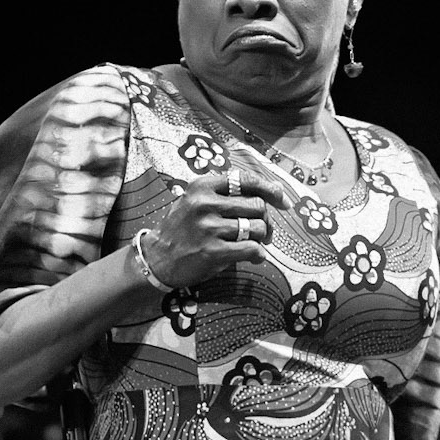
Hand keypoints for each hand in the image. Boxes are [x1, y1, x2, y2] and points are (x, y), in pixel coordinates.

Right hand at [139, 170, 286, 288]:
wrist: (157, 259)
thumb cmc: (182, 229)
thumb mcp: (195, 201)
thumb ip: (225, 195)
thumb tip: (270, 195)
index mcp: (202, 186)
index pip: (245, 179)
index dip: (270, 189)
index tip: (282, 200)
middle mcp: (205, 203)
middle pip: (257, 206)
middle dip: (266, 220)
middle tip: (264, 232)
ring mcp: (209, 227)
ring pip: (258, 228)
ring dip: (262, 238)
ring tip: (254, 244)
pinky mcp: (213, 251)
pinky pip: (252, 249)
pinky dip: (258, 254)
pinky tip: (254, 257)